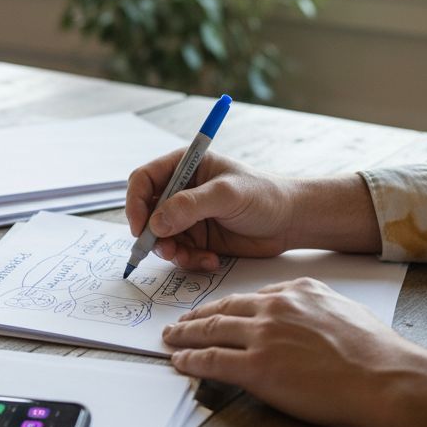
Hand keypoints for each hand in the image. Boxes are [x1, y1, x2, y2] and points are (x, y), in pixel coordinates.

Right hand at [125, 150, 296, 269]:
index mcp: (185, 166)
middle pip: (147, 213)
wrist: (291, 222)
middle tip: (166, 250)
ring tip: (194, 258)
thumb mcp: (227, 195)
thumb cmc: (264, 196)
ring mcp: (188, 216)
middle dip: (152, 235)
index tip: (140, 227)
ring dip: (172, 252)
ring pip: (161, 238)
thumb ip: (190, 206)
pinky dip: (190, 260)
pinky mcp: (198, 239)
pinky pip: (179, 253)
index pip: (144, 180)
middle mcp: (181, 190)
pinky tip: (211, 260)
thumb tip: (156, 223)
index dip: (135, 203)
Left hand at [162, 277, 426, 426]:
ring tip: (171, 340)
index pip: (252, 297)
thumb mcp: (345, 312)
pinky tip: (180, 362)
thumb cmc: (376, 354)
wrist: (384, 378)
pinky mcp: (258, 368)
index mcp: (297, 291)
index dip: (227, 306)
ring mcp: (264, 337)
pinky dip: (191, 360)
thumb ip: (317, 311)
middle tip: (180, 323)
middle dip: (197, 317)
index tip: (216, 312)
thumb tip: (306, 322)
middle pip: (224, 309)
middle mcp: (276, 307)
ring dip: (185, 336)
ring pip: (211, 331)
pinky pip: (212, 361)